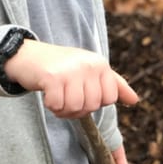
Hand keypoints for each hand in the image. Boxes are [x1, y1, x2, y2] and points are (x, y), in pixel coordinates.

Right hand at [4, 40, 138, 117]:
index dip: (94, 102)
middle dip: (77, 107)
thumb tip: (135, 100)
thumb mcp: (89, 71)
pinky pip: (58, 106)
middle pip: (93, 106)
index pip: (110, 98)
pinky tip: (47, 93)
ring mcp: (71, 70)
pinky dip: (51, 105)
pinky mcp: (53, 77)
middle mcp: (89, 64)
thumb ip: (113, 85)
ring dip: (63, 108)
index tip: (81, 90)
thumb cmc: (61, 66)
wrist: (28, 55)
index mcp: (100, 64)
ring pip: (76, 108)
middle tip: (66, 94)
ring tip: (57, 94)